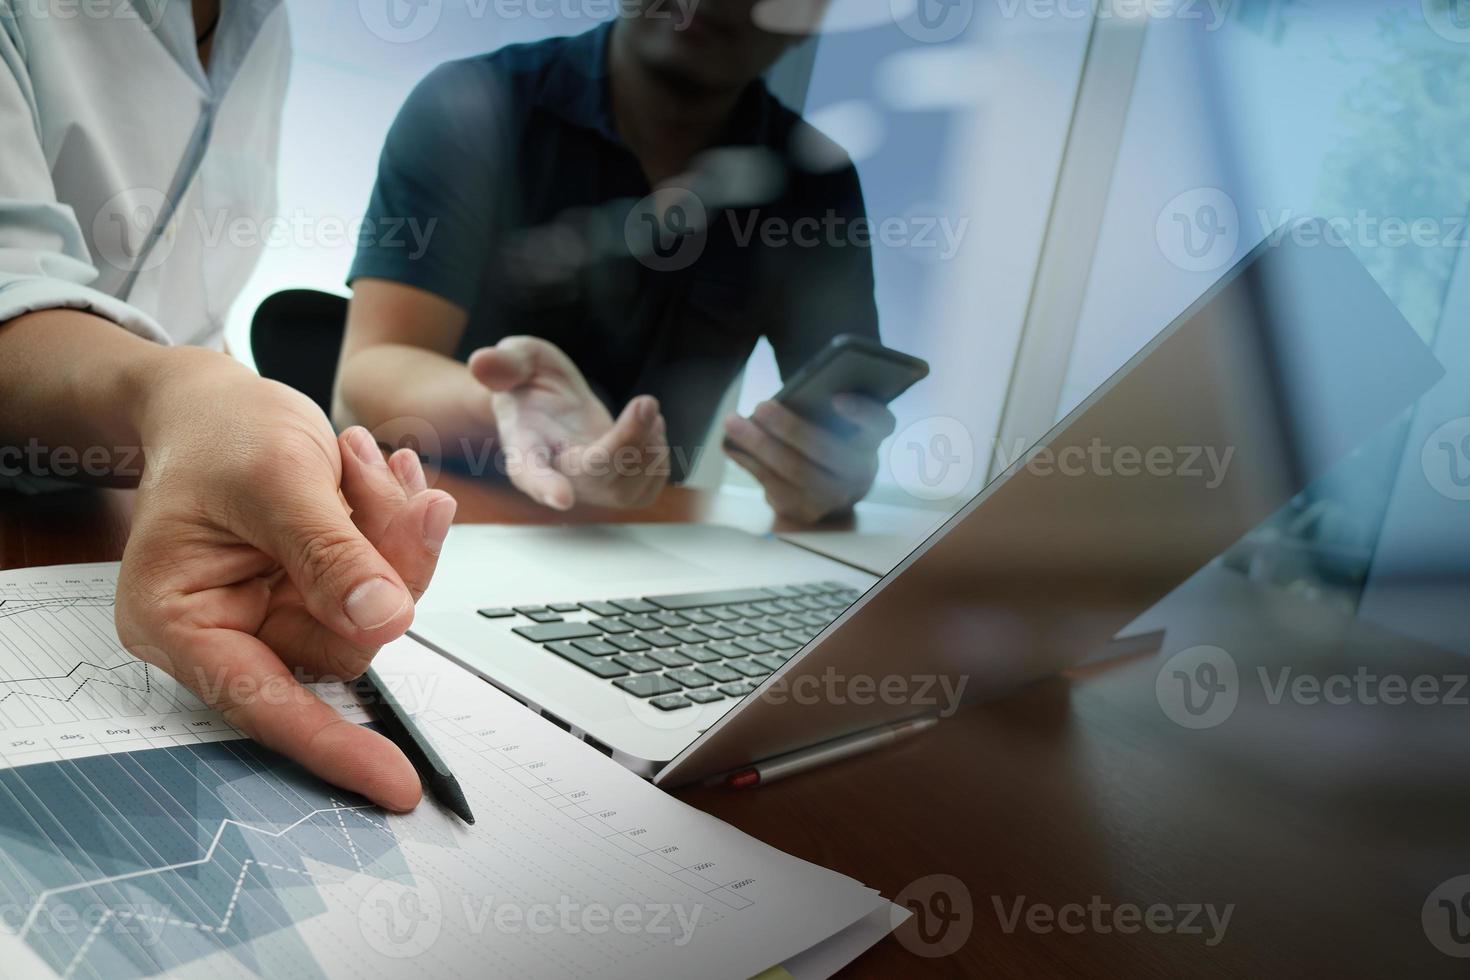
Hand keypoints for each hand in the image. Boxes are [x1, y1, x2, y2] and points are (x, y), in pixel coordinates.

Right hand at [115, 351, 456, 811]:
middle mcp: (231, 630)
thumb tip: (384, 620)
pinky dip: (397, 530)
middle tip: (386, 481)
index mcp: (182, 620)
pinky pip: (386, 584)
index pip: (264, 703)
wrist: (218, 400)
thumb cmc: (219, 433)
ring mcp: (281, 614)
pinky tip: (384, 479)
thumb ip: (328, 551)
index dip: (334, 745)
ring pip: (378, 612)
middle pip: (344, 644)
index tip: (394, 784)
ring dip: (393, 533)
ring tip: (364, 461)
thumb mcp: (276, 477)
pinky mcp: (320, 594)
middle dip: (384, 560)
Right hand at [469, 337, 668, 509]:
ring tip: (645, 409)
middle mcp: (555, 474)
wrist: (544, 402)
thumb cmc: (528, 382)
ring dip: (649, 448)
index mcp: (524, 446)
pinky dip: (659, 458)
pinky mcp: (614, 487)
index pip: (528, 471)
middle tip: (646, 402)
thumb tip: (482, 361)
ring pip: (625, 491)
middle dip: (628, 442)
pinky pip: (645, 491)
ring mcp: (587, 486)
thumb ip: (503, 363)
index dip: (544, 486)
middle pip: (594, 477)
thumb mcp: (516, 358)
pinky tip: (650, 427)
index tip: (561, 498)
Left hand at [723, 395, 895, 524]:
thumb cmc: (827, 439)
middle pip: (824, 449)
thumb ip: (818, 406)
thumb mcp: (834, 421)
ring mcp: (834, 497)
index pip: (879, 423)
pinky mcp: (806, 512)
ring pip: (794, 470)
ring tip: (733, 422)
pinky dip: (750, 463)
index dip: (861, 412)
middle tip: (760, 406)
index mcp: (870, 439)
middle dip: (789, 427)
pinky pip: (774, 486)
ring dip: (759, 444)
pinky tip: (732, 446)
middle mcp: (859, 472)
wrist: (833, 487)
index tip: (837, 398)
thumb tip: (776, 401)